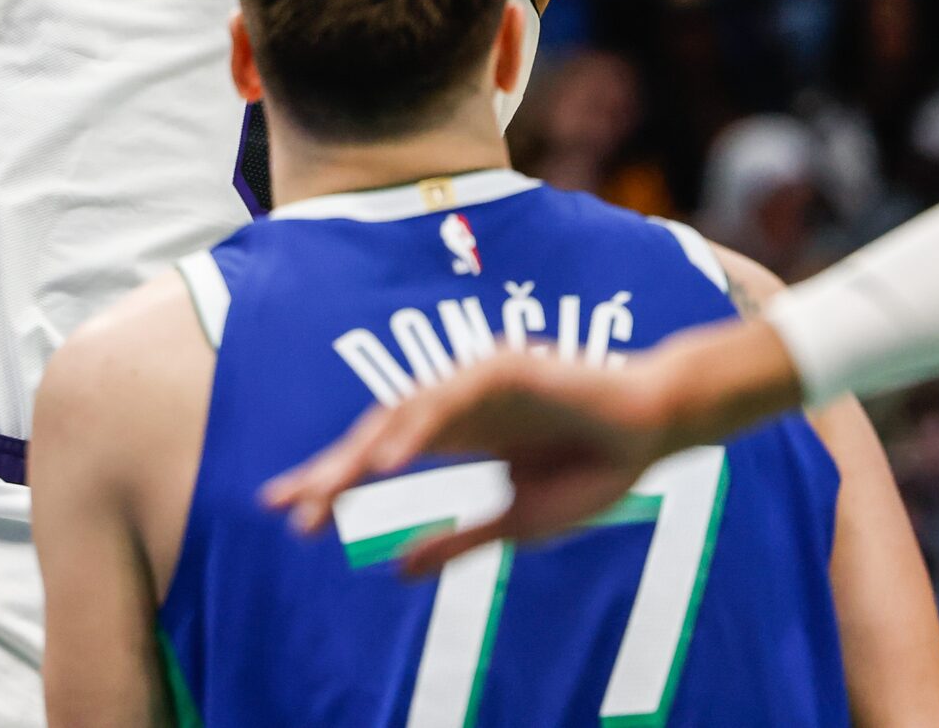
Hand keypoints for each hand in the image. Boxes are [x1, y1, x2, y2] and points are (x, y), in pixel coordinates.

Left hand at [262, 349, 664, 574]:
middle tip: (287, 506)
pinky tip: (388, 461)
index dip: (334, 481)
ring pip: (404, 413)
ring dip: (364, 454)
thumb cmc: (588, 471)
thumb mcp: (513, 522)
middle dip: (332, 471)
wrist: (651, 435)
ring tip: (328, 492)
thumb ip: (457, 540)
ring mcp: (476, 382)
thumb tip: (396, 572)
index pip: (380, 456)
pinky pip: (449, 397)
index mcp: (455, 435)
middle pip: (378, 433)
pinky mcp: (504, 366)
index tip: (291, 515)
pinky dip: (417, 426)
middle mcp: (455, 404)